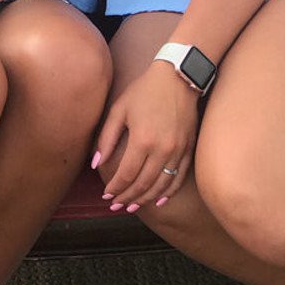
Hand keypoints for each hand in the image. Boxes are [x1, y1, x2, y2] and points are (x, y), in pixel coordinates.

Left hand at [94, 62, 198, 211]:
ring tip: (132, 207)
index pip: (126, 174)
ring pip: (161, 186)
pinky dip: (167, 192)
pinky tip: (158, 200)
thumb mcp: (120, 109)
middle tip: (116, 205)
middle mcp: (162, 149)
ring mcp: (178, 151)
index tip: (106, 195)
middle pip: (143, 184)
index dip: (115, 188)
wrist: (178, 77)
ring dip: (145, 199)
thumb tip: (95, 163)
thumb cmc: (145, 90)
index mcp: (142, 139)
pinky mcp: (188, 149)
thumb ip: (106, 138)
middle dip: (127, 198)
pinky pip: (178, 178)